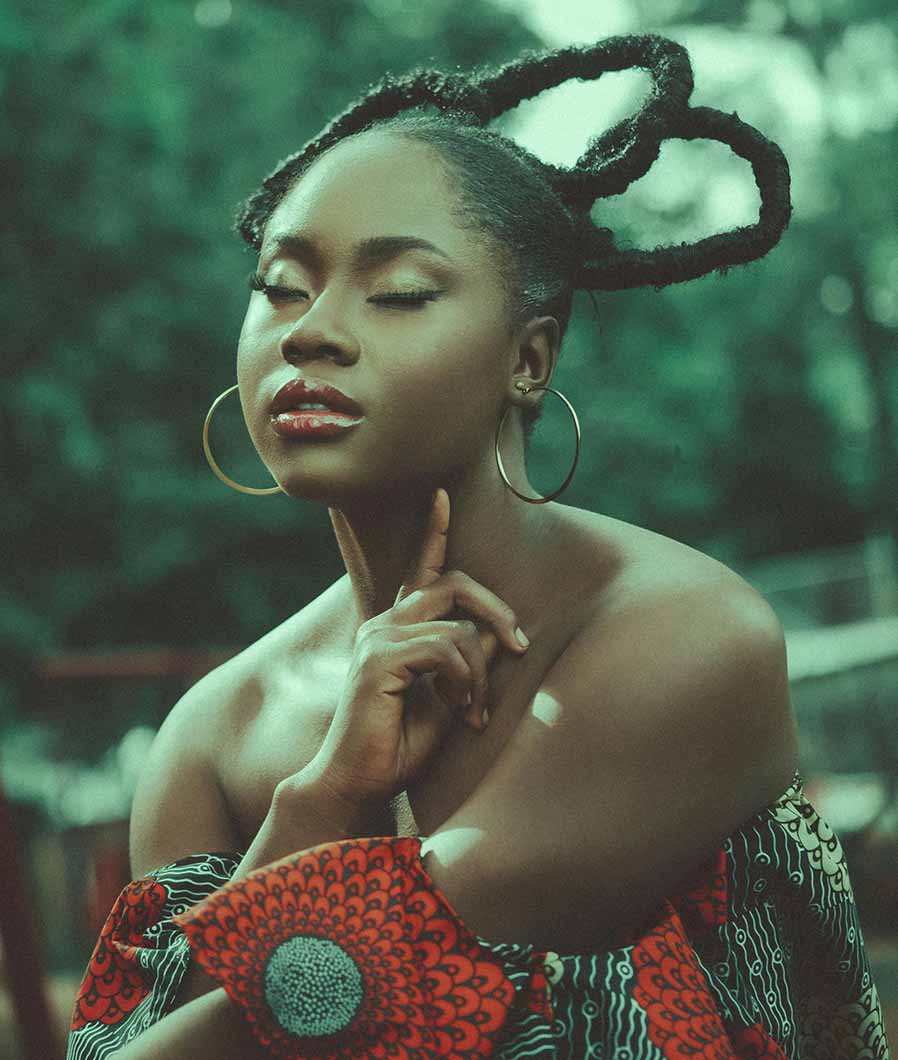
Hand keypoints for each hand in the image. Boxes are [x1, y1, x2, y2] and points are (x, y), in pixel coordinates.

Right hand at [303, 488, 529, 809]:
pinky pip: (446, 650)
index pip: (422, 571)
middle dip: (497, 610)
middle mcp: (384, 624)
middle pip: (454, 584)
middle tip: (521, 646)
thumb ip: (470, 661)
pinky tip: (458, 710)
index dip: (434, 532)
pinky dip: (464, 681)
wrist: (357, 784)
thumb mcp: (450, 697)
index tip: (442, 496)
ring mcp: (378, 638)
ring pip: (458, 626)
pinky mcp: (379, 659)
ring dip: (480, 672)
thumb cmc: (399, 747)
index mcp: (397, 629)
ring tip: (473, 711)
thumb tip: (500, 634)